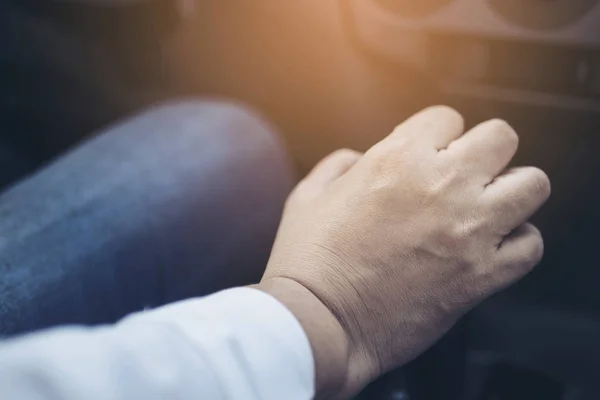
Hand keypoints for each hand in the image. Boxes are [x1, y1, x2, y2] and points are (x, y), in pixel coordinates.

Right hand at [257, 106, 549, 398]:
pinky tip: (490, 247)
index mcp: (396, 159)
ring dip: (510, 192)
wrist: (321, 323)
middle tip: (464, 175)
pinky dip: (516, 243)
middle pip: (501, 138)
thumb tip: (361, 159)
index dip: (436, 135)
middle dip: (484, 152)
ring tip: (486, 207)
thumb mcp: (307, 196)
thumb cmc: (307, 261)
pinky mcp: (482, 275)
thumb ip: (338, 164)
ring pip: (532, 185)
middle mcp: (441, 185)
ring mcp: (469, 230)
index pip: (447, 117)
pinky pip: (530, 245)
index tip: (427, 155)